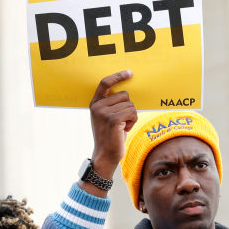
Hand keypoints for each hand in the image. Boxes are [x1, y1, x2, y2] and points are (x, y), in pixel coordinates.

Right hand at [87, 70, 136, 184]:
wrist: (105, 156)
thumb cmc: (110, 136)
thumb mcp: (106, 117)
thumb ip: (112, 104)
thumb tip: (128, 92)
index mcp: (95, 103)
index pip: (105, 83)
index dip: (118, 76)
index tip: (130, 73)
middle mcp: (98, 106)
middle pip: (125, 95)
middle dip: (128, 108)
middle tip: (121, 122)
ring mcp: (104, 113)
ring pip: (130, 105)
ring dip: (131, 116)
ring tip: (122, 127)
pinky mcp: (113, 120)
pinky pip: (132, 113)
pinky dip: (133, 121)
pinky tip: (124, 130)